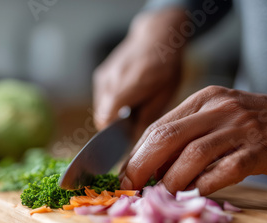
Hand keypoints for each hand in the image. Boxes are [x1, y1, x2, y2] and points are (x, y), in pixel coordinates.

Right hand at [93, 8, 185, 136]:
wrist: (155, 37)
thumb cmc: (166, 66)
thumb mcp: (165, 94)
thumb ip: (147, 117)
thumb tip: (134, 140)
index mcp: (132, 83)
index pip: (108, 116)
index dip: (112, 133)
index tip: (123, 141)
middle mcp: (113, 79)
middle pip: (102, 115)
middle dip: (113, 127)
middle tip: (130, 129)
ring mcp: (104, 77)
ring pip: (100, 109)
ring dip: (111, 116)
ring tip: (130, 113)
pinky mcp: (100, 76)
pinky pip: (101, 99)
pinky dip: (109, 106)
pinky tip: (125, 102)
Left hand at [119, 82, 266, 194]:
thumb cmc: (251, 123)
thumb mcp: (215, 117)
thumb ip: (185, 136)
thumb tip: (149, 166)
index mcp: (202, 100)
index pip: (158, 127)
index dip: (136, 154)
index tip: (125, 176)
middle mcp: (219, 110)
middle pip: (168, 136)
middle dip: (143, 165)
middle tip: (133, 187)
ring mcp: (241, 129)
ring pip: (194, 154)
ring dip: (172, 179)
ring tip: (165, 193)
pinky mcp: (260, 150)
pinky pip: (226, 169)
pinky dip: (206, 184)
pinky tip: (196, 192)